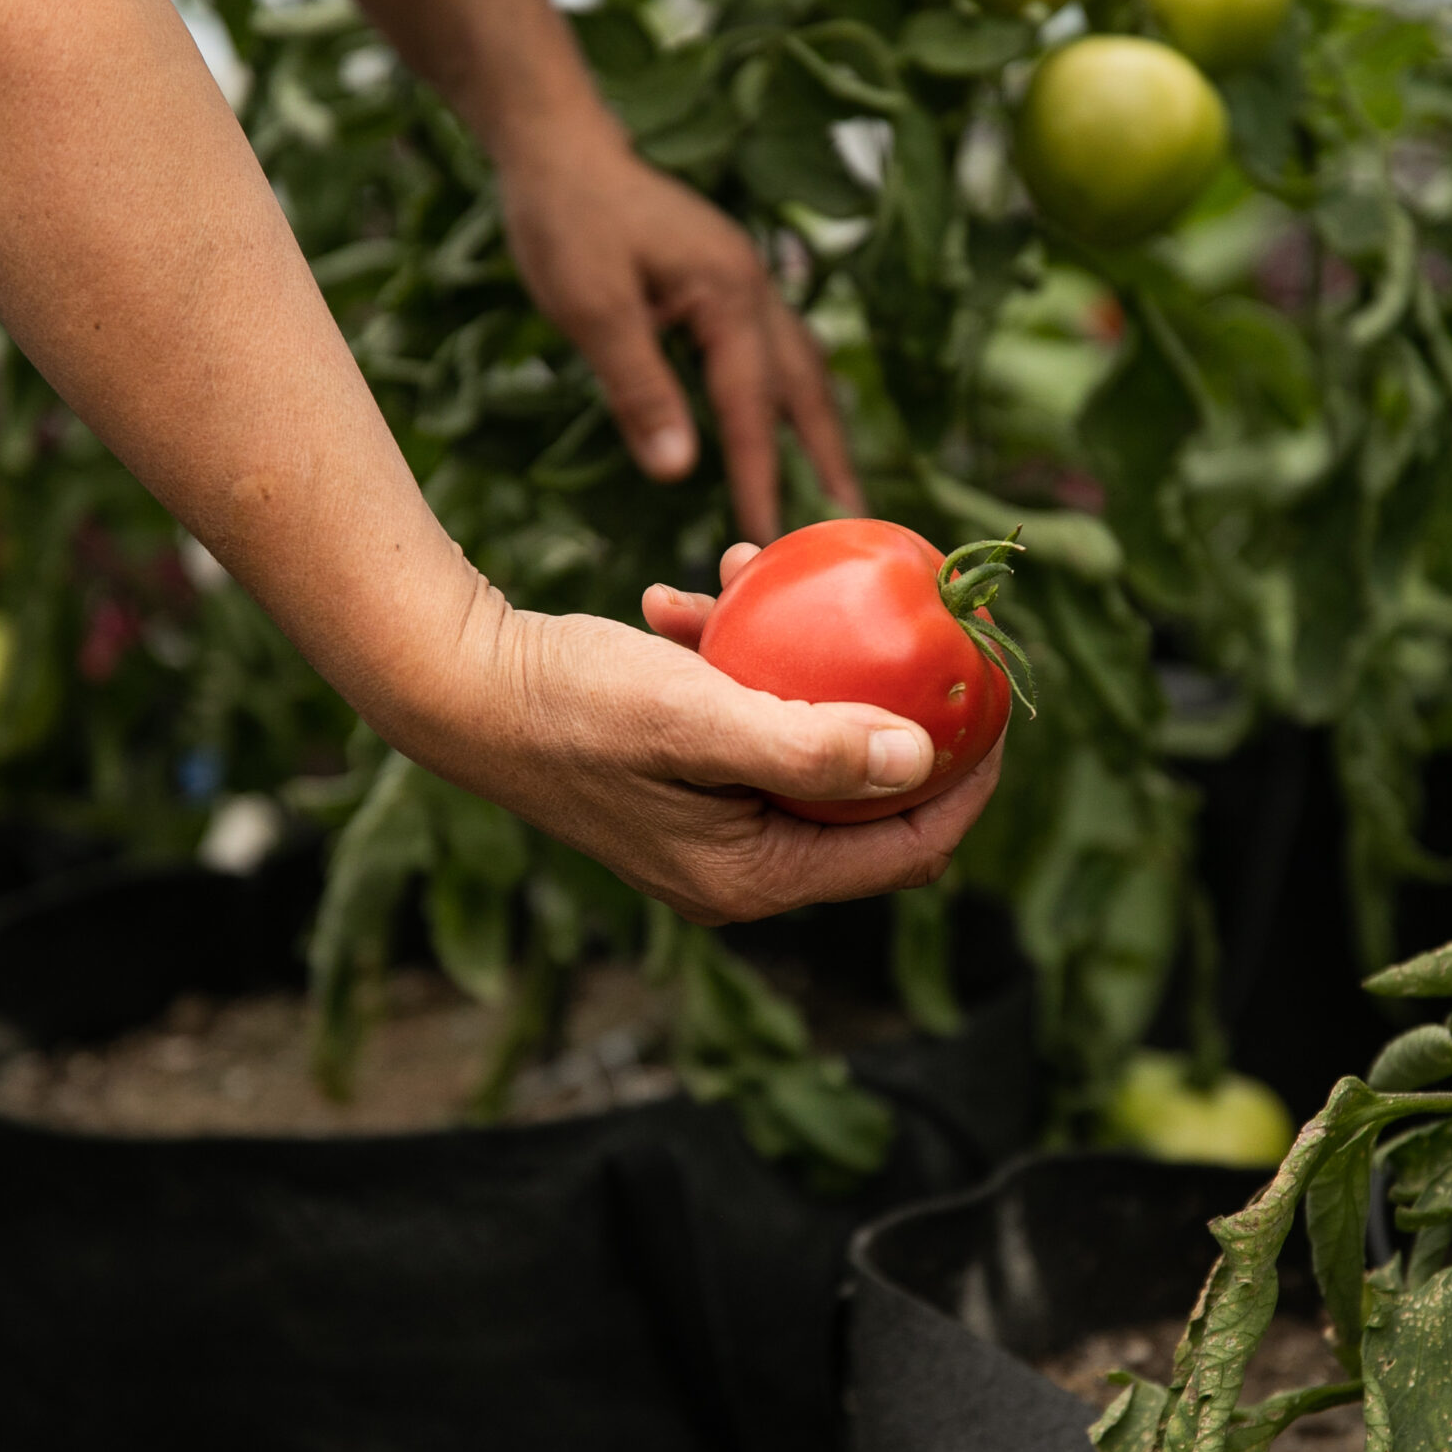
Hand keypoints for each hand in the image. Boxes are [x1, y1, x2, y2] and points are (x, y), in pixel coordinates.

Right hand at [436, 544, 1001, 923]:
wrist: (454, 685)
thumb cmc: (571, 706)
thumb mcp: (699, 718)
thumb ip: (814, 746)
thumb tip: (922, 759)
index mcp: (758, 878)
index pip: (907, 848)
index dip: (968, 778)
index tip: (998, 695)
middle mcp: (742, 864)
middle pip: (866, 793)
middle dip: (894, 702)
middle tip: (928, 627)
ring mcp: (711, 818)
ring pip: (804, 736)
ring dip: (798, 656)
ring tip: (759, 572)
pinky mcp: (681, 770)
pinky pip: (744, 713)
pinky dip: (735, 652)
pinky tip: (697, 590)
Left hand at [498, 120, 859, 542]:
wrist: (556, 142)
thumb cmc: (566, 219)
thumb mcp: (592, 309)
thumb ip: (639, 388)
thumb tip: (678, 471)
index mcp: (728, 294)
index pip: (751, 408)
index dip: (760, 477)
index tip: (769, 539)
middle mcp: (752, 285)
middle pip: (807, 385)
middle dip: (829, 453)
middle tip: (852, 516)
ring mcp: (743, 277)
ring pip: (799, 362)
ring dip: (819, 422)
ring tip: (836, 478)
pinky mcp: (723, 275)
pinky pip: (775, 344)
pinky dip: (790, 389)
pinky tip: (782, 413)